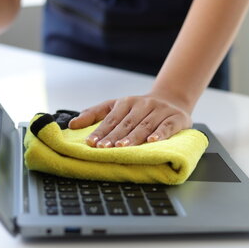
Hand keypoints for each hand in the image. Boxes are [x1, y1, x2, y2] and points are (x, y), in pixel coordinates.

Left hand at [68, 94, 192, 147]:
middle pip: (127, 123)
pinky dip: (161, 134)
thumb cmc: (140, 109)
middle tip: (105, 148)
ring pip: (145, 125)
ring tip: (123, 147)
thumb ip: (95, 114)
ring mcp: (161, 110)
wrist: (172, 99)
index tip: (92, 143)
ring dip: (134, 137)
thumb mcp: (116, 107)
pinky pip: (168, 126)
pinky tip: (153, 141)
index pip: (112, 118)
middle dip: (115, 136)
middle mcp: (144, 104)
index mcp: (127, 102)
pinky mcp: (176, 118)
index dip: (102, 131)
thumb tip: (72, 124)